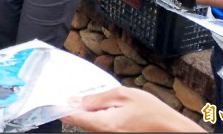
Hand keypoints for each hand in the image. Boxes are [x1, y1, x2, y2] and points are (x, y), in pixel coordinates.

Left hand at [61, 86, 202, 131]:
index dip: (60, 107)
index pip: (73, 117)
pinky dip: (99, 115)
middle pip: (80, 120)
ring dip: (90, 111)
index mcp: (103, 125)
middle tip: (81, 92)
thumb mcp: (123, 95)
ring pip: (91, 122)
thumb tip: (74, 100)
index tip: (50, 99)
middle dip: (78, 106)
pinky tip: (109, 107)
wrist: (173, 130)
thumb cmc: (153, 113)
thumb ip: (97, 98)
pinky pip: (100, 125)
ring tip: (102, 99)